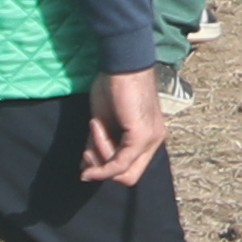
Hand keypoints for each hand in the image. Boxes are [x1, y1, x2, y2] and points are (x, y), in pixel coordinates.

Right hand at [82, 71, 168, 185]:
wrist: (121, 63)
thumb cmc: (113, 86)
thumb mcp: (102, 123)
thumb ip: (99, 146)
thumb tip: (86, 171)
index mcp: (148, 137)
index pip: (129, 170)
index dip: (106, 169)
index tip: (86, 159)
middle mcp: (155, 140)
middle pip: (128, 177)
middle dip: (102, 169)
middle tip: (86, 151)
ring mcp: (151, 139)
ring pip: (122, 171)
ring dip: (99, 154)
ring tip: (93, 126)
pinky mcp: (142, 135)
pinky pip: (119, 161)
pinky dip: (102, 152)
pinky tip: (93, 132)